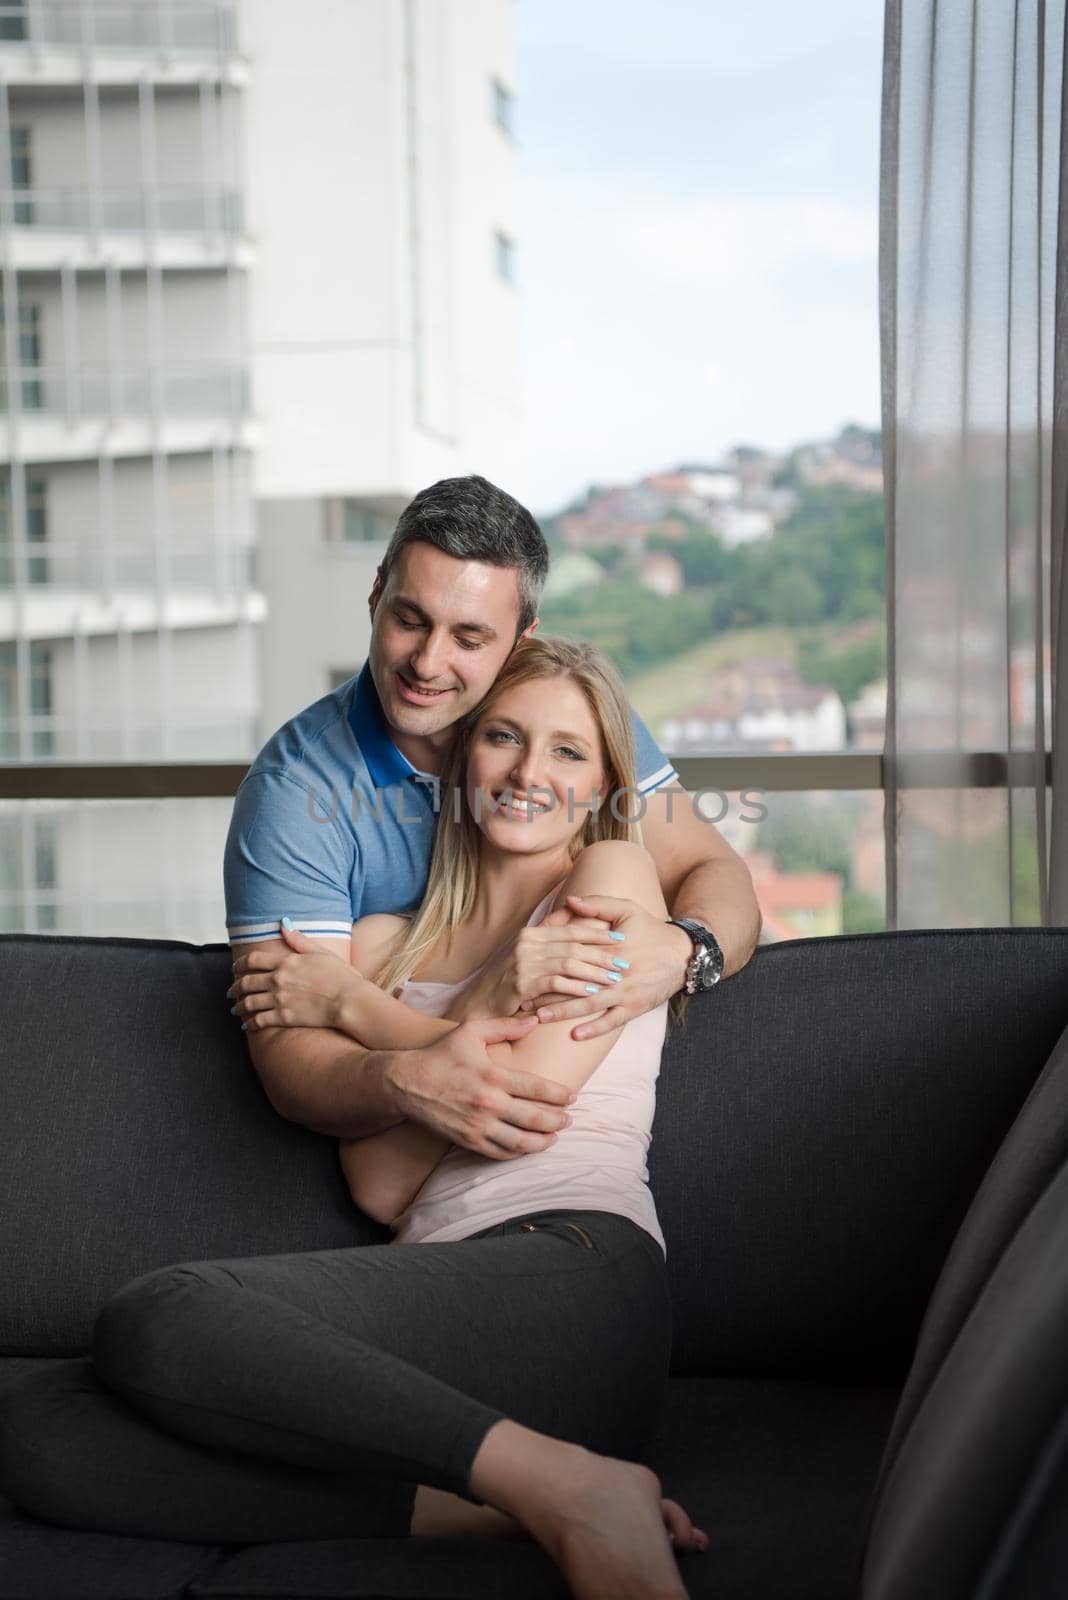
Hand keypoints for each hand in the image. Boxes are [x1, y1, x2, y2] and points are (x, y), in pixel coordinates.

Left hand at [228, 923, 359, 1030]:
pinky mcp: (283, 1018)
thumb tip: (284, 924)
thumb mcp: (321, 952)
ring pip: (248, 1003)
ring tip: (236, 1009)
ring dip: (238, 1007)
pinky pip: (258, 1021)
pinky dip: (249, 1024)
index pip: (253, 960)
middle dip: (235, 988)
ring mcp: (279, 1000)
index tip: (235, 969)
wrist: (349, 1001)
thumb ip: (299, 940)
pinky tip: (247, 1025)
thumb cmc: (341, 976)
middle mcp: (278, 980)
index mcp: (286, 962)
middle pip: (246, 982)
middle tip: (231, 991)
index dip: (239, 964)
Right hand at [386, 1015, 576, 1159]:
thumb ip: (505, 1026)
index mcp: (493, 1075)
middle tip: (569, 1119)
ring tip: (555, 1136)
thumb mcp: (470, 1031)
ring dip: (544, 1141)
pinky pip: (501, 1153)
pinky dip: (520, 1153)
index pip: (538, 1089)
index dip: (560, 1095)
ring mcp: (478, 1125)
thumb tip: (534, 1020)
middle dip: (559, 1120)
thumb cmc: (441, 1055)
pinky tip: (529, 1146)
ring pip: (522, 1142)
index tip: (573, 1097)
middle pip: (536, 1118)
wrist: (406, 1084)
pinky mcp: (468, 1141)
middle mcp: (489, 1103)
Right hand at [448, 906, 630, 1021]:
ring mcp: (523, 963)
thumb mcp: (530, 952)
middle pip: (573, 945)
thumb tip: (575, 913)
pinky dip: (577, 988)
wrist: (484, 1003)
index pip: (571, 929)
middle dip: (601, 954)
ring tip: (613, 979)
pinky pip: (556, 983)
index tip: (620, 937)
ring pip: (568, 963)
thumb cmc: (513, 978)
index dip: (597, 932)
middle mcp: (526, 943)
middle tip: (623, 962)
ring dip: (594, 972)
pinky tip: (592, 993)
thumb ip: (551, 934)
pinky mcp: (522, 984)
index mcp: (531, 933)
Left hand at [524, 895, 691, 1040]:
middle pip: (577, 984)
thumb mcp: (626, 910)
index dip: (549, 964)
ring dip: (564, 1012)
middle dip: (548, 993)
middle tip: (522, 1000)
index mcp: (611, 948)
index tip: (526, 970)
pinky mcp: (635, 1007)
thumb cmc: (650, 929)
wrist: (682, 954)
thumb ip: (597, 905)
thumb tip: (569, 900)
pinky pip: (612, 1022)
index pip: (574, 957)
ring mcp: (626, 992)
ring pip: (590, 1005)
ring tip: (540, 1018)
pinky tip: (574, 1035)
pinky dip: (594, 1029)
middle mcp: (617, 973)